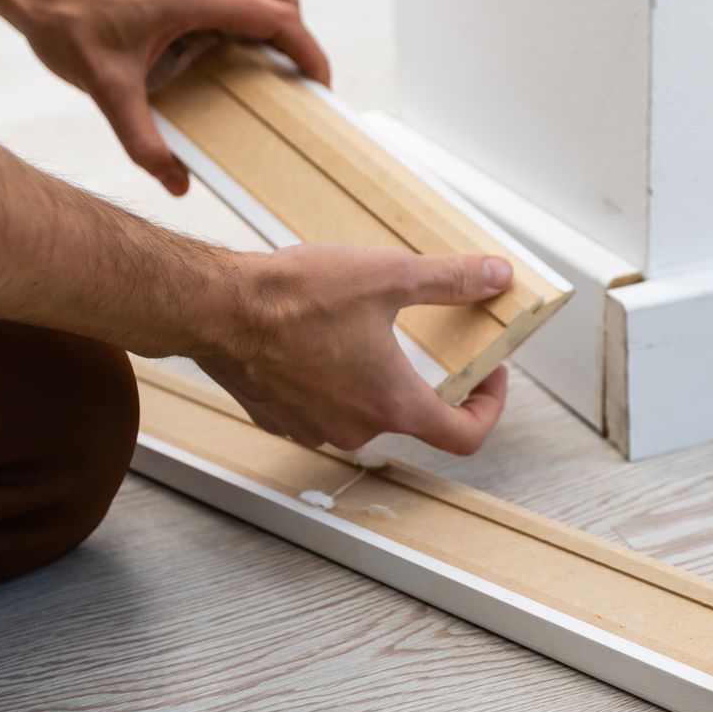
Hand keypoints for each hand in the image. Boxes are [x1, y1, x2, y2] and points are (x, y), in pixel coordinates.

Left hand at [0, 0, 331, 193]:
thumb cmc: (64, 22)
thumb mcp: (105, 91)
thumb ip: (143, 142)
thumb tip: (176, 184)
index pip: (279, 20)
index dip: (309, 52)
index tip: (320, 84)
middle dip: (299, 39)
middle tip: (298, 81)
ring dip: (272, 25)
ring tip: (266, 69)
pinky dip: (243, 17)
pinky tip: (218, 51)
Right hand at [198, 245, 512, 454]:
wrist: (217, 308)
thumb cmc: (293, 297)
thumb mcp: (389, 276)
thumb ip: (450, 280)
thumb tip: (495, 275)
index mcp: (392, 402)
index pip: (464, 436)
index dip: (488, 408)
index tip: (486, 377)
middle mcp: (356, 427)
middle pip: (413, 415)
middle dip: (424, 376)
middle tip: (421, 337)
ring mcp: (314, 429)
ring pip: (363, 409)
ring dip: (372, 376)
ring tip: (360, 330)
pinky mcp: (280, 419)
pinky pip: (321, 406)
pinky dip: (330, 379)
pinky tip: (316, 341)